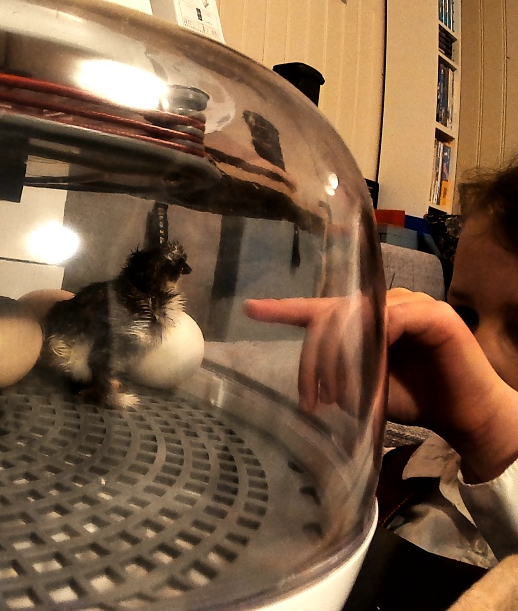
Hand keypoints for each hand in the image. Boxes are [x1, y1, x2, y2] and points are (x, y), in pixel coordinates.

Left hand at [246, 288, 517, 481]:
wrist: (467, 417)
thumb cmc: (415, 400)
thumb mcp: (366, 387)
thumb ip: (341, 375)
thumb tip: (311, 388)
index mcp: (366, 317)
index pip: (321, 308)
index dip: (285, 309)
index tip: (252, 310)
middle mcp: (384, 302)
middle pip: (330, 316)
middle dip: (314, 359)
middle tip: (312, 399)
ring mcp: (409, 303)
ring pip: (354, 319)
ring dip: (338, 360)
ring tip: (336, 397)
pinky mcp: (432, 315)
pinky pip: (388, 322)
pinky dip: (373, 349)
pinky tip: (370, 371)